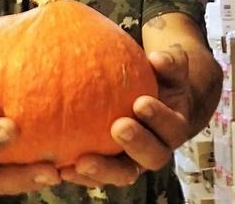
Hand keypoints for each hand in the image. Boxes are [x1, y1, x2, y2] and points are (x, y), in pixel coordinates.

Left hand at [61, 48, 195, 187]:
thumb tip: (157, 58)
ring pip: (122, 174)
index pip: (172, 128)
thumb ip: (169, 62)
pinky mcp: (109, 168)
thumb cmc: (158, 80)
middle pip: (152, 158)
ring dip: (103, 170)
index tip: (141, 102)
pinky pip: (96, 177)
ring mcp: (132, 163)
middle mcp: (156, 151)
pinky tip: (62, 169)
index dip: (159, 118)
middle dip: (137, 144)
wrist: (148, 100)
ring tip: (82, 162)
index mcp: (173, 128)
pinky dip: (80, 176)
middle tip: (118, 127)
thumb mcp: (168, 69)